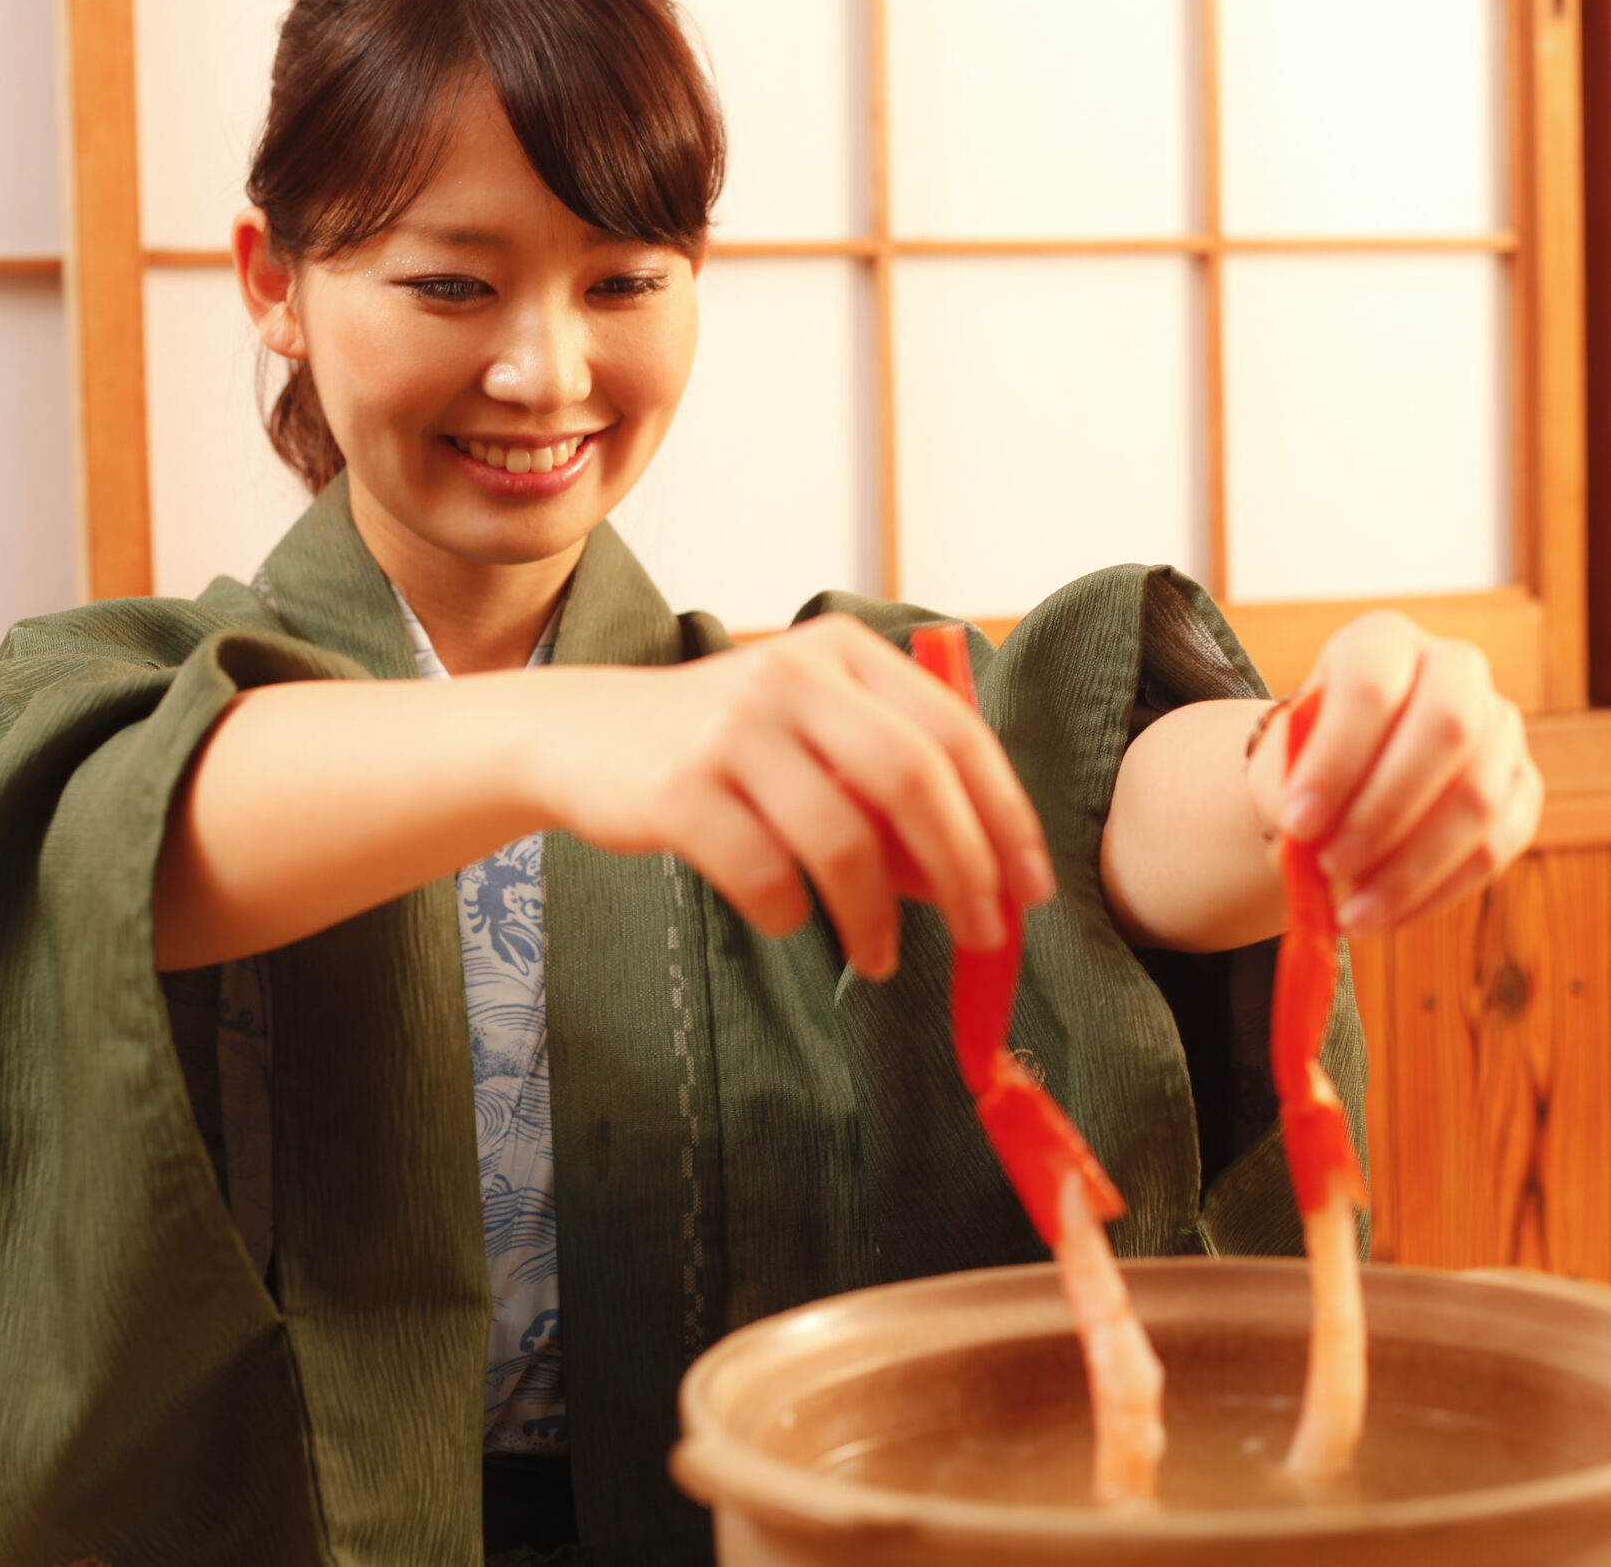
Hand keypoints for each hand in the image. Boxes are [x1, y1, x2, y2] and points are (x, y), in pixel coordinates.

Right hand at [534, 614, 1054, 978]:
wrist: (580, 736)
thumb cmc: (721, 748)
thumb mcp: (811, 739)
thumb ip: (888, 792)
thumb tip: (972, 880)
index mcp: (844, 652)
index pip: (956, 734)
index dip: (1005, 818)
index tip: (1030, 890)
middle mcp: (794, 675)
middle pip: (914, 780)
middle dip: (963, 870)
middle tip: (983, 936)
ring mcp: (733, 728)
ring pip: (842, 840)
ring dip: (876, 916)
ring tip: (877, 957)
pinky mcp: (680, 787)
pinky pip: (764, 873)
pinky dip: (791, 911)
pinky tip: (790, 917)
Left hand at [1243, 612, 1541, 935]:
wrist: (1340, 779)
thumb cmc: (1305, 762)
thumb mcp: (1282, 763)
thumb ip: (1292, 791)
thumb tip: (1311, 845)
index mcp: (1384, 642)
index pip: (1372, 686)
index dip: (1337, 757)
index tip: (1297, 822)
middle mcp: (1456, 669)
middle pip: (1447, 729)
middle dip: (1385, 810)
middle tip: (1330, 866)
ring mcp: (1501, 726)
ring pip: (1479, 797)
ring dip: (1412, 866)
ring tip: (1350, 912)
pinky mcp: (1523, 785)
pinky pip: (1499, 845)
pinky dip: (1438, 891)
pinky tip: (1385, 916)